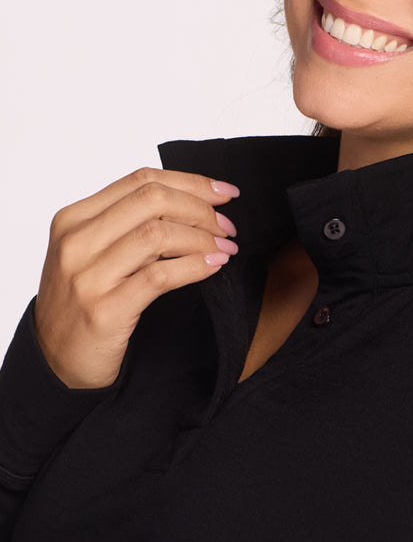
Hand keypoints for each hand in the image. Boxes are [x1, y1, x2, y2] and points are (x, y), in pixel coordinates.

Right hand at [34, 167, 238, 388]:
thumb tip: (192, 201)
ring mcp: (87, 276)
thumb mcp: (94, 252)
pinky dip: (194, 266)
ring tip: (225, 249)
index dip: (191, 182)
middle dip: (201, 209)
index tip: (224, 192)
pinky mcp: (105, 310)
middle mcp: (76, 241)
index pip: (141, 180)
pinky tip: (213, 266)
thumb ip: (128, 224)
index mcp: (73, 218)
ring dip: (203, 239)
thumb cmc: (83, 303)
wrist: (56, 361)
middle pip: (152, 200)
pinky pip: (160, 276)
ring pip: (158, 234)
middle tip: (227, 228)